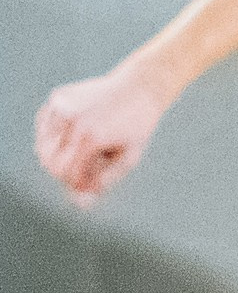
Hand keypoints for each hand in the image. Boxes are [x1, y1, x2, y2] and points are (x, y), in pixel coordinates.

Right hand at [34, 68, 172, 205]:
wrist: (139, 87)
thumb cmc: (137, 127)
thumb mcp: (128, 158)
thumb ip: (103, 181)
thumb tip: (80, 204)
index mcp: (89, 138)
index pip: (65, 174)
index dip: (77, 181)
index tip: (94, 179)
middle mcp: (70, 121)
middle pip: (49, 161)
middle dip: (66, 169)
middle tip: (91, 164)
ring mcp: (60, 106)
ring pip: (43, 145)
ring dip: (60, 153)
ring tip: (88, 146)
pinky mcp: (57, 97)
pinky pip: (45, 127)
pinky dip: (56, 136)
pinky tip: (78, 132)